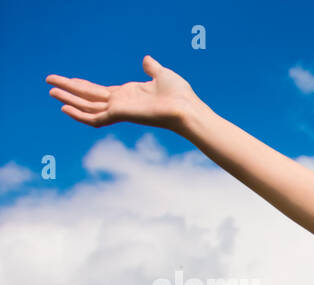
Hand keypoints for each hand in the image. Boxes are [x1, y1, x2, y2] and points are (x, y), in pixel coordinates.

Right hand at [46, 55, 199, 132]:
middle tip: (49, 83)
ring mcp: (119, 110)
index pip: (99, 91)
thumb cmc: (179, 95)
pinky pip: (94, 117)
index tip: (70, 80)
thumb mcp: (162, 75)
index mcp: (128, 94)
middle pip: (88, 96)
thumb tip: (146, 60)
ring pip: (87, 105)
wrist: (186, 109)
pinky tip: (64, 108)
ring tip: (51, 92)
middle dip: (69, 89)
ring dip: (68, 99)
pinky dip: (79, 115)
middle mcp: (120, 103)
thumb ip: (151, 68)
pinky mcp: (119, 115)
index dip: (83, 85)